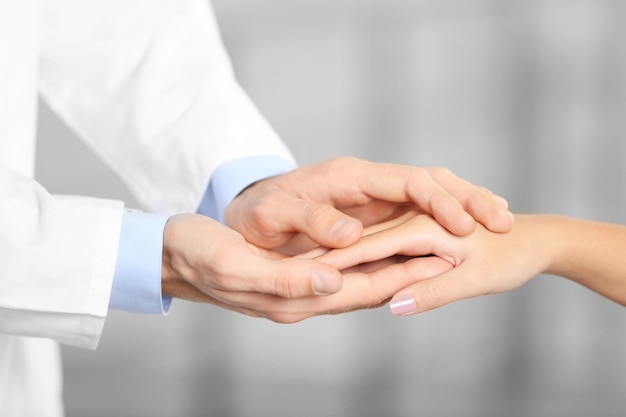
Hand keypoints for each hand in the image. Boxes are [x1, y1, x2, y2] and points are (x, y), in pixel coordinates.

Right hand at [162, 214, 452, 321]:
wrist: (173, 255)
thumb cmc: (199, 254)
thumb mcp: (235, 264)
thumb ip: (286, 277)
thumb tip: (333, 280)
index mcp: (295, 296)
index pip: (364, 287)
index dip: (407, 273)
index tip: (448, 258)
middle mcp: (306, 298)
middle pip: (373, 287)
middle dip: (416, 272)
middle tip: (458, 253)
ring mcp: (302, 289)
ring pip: (362, 280)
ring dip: (398, 267)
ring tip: (435, 249)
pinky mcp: (296, 276)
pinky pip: (343, 273)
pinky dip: (370, 263)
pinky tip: (386, 251)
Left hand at [225, 157, 513, 252]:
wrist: (250, 210)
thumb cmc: (259, 213)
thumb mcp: (277, 215)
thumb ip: (313, 221)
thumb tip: (352, 235)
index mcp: (349, 177)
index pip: (406, 180)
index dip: (438, 201)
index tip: (465, 226)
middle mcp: (368, 181)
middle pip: (429, 181)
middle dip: (468, 198)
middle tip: (505, 220)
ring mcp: (375, 196)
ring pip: (431, 193)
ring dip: (465, 205)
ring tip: (502, 219)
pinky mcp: (376, 212)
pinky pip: (420, 210)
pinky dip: (449, 214)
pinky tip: (473, 225)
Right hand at [314, 212, 548, 314]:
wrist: (538, 240)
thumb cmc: (508, 258)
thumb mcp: (473, 279)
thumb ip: (432, 290)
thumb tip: (395, 305)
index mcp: (421, 228)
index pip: (365, 246)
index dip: (333, 260)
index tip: (304, 272)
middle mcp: (414, 219)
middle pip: (361, 237)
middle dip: (328, 251)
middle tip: (294, 266)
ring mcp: (415, 223)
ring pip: (371, 236)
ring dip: (344, 248)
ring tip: (314, 263)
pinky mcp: (417, 231)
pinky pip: (385, 238)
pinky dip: (365, 248)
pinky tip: (353, 257)